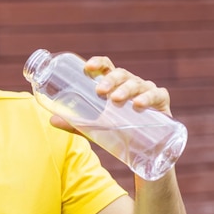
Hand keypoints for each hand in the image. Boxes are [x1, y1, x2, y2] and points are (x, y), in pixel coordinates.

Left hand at [50, 56, 172, 131]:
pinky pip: (157, 95)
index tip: (87, 68)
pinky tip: (139, 104)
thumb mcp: (94, 127)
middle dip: (110, 80)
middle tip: (100, 91)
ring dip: (125, 89)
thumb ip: (75, 123)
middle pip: (120, 73)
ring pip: (137, 83)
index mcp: (114, 84)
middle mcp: (130, 83)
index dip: (97, 63)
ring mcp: (147, 91)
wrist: (144, 150)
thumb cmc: (117, 131)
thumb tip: (51, 120)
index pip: (106, 67)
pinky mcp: (161, 103)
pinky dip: (148, 97)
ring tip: (115, 99)